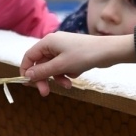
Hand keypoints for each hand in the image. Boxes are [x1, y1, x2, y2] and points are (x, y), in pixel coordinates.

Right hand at [20, 32, 135, 94]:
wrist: (109, 51)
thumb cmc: (84, 55)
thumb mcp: (60, 66)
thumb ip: (42, 71)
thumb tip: (27, 76)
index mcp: (48, 42)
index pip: (29, 56)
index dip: (26, 70)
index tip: (27, 84)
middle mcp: (53, 44)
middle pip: (41, 64)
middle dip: (44, 78)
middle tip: (45, 93)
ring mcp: (63, 49)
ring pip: (52, 67)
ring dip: (57, 78)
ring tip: (67, 85)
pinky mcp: (72, 54)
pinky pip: (63, 66)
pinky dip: (66, 73)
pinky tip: (76, 75)